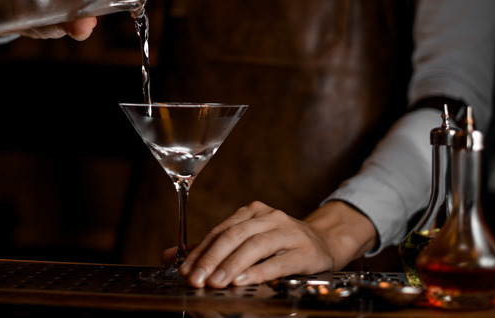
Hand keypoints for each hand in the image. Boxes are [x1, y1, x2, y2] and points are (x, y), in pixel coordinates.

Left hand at [169, 200, 377, 288]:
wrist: (325, 242)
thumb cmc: (280, 244)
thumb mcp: (246, 240)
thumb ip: (211, 248)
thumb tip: (169, 255)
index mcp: (252, 212)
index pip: (221, 230)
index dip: (201, 250)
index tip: (185, 270)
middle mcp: (270, 217)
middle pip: (235, 235)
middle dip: (213, 258)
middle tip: (196, 278)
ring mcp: (289, 232)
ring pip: (256, 245)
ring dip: (233, 264)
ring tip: (216, 281)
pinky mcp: (305, 252)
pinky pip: (279, 262)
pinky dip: (259, 271)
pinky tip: (243, 280)